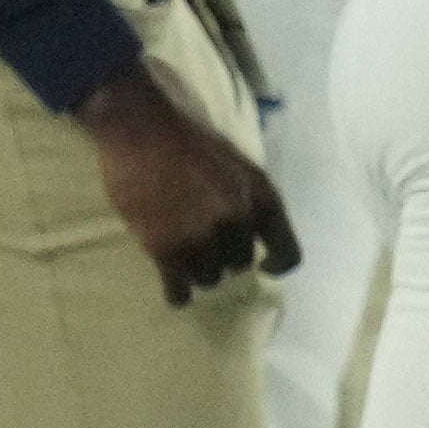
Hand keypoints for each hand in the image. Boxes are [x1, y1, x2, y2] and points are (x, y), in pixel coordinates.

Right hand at [77, 61, 297, 303]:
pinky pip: (178, 286)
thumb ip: (247, 198)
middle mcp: (238, 222)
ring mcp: (202, 237)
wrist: (140, 132)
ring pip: (209, 276)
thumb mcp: (236, 165)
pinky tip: (176, 295)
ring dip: (198, 271)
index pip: (287, 251)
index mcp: (261, 199)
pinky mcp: (166, 248)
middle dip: (222, 257)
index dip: (277, 264)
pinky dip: (178, 294)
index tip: (264, 266)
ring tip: (183, 261)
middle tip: (202, 247)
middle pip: (238, 262)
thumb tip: (246, 229)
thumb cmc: (187, 141)